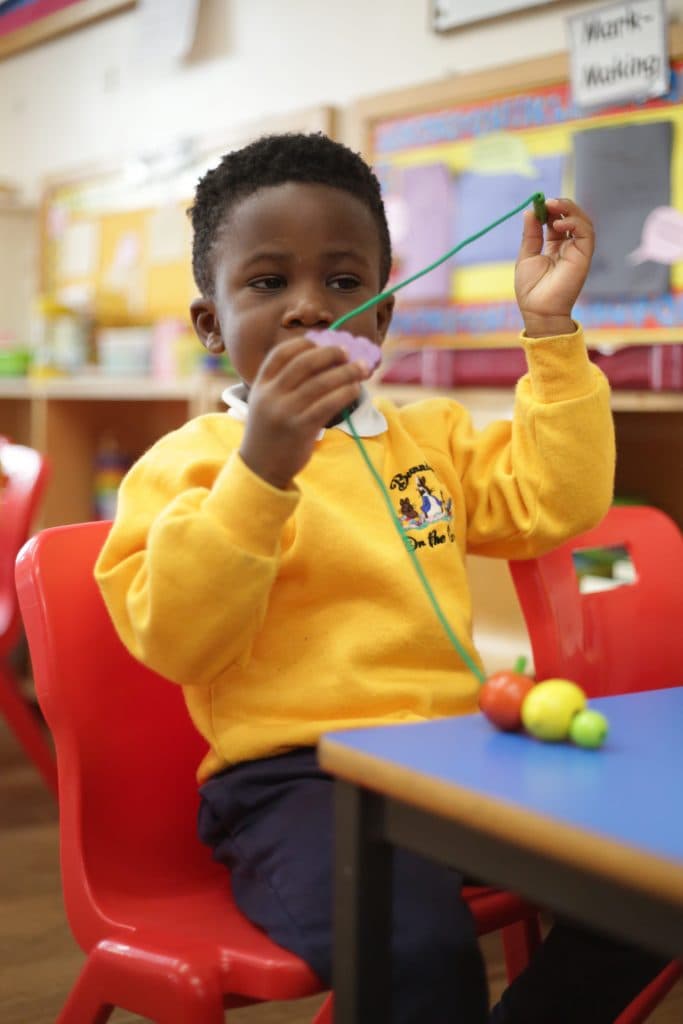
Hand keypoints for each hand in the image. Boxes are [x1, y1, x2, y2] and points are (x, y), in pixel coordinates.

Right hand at [239, 336, 368, 488]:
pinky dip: (344, 393)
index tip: (321, 341)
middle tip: (347, 352)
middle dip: (330, 354)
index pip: (280, 354)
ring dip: (346, 372)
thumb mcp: (265, 403)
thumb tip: (322, 359)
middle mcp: (271, 395)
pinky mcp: (300, 428)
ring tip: (361, 369)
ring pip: (321, 383)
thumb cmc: (271, 433)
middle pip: (304, 363)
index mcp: (260, 385)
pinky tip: (354, 389)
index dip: (303, 343)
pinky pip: (328, 404)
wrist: (261, 468)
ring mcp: (285, 411)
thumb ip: (283, 383)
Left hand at [514, 198, 594, 337]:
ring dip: (569, 210)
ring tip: (553, 206)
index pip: (556, 220)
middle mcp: (568, 246)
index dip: (549, 209)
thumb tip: (530, 211)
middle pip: (571, 217)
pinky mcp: (585, 256)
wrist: (539, 310)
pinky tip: (559, 224)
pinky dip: (575, 223)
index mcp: (554, 246)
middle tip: (547, 202)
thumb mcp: (526, 256)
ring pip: (582, 221)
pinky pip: (586, 232)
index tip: (538, 203)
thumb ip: (530, 234)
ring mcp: (578, 250)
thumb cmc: (531, 289)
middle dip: (560, 206)